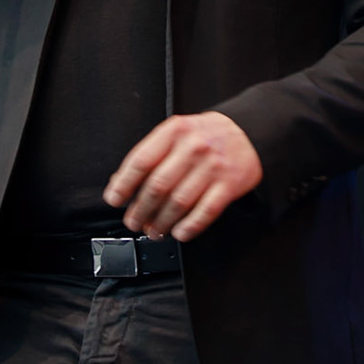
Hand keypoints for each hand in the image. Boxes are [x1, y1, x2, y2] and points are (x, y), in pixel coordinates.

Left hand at [104, 112, 261, 241]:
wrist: (249, 131)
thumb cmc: (206, 135)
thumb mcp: (177, 132)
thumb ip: (152, 153)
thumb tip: (121, 181)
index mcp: (175, 131)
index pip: (142, 160)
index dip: (124, 184)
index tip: (114, 199)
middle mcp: (194, 147)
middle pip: (158, 186)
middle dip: (140, 209)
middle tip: (133, 222)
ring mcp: (213, 166)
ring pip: (179, 202)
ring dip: (162, 222)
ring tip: (154, 231)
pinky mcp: (230, 184)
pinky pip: (206, 211)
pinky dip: (190, 226)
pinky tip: (179, 232)